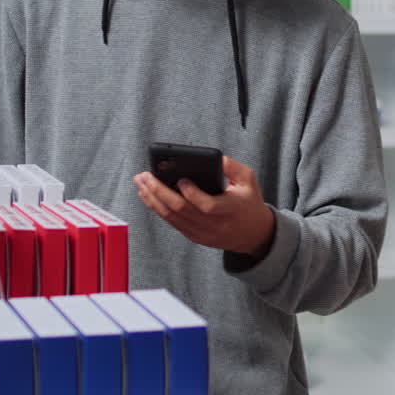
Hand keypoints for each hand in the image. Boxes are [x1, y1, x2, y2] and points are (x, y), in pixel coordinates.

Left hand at [135, 156, 275, 257]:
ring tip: (141, 183)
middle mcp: (215, 224)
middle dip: (160, 192)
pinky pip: (172, 222)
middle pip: (181, 210)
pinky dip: (158, 208)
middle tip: (145, 176)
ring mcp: (203, 233)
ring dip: (153, 199)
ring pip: (172, 217)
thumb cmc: (248, 202)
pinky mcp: (194, 237)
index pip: (206, 205)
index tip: (181, 179)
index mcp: (230, 209)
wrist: (253, 234)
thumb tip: (213, 157)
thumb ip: (232, 166)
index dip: (191, 193)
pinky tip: (148, 196)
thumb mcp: (249, 180)